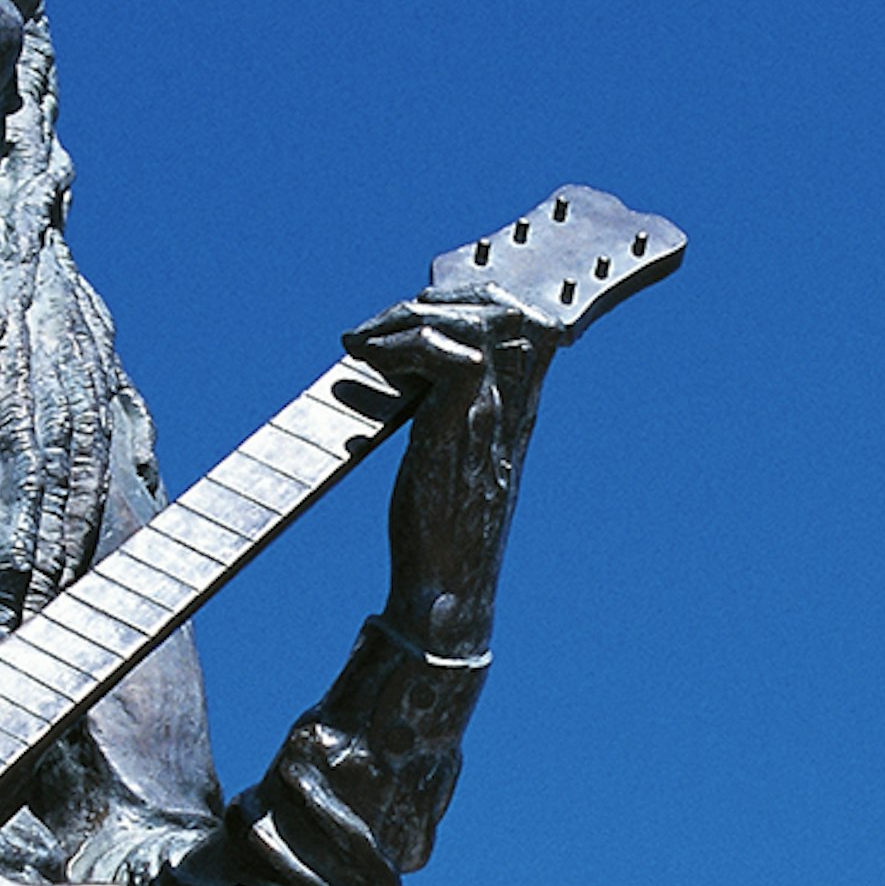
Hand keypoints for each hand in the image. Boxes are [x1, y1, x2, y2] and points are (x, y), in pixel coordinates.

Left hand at [344, 293, 555, 658]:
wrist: (446, 587)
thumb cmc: (441, 531)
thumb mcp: (451, 458)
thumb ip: (448, 414)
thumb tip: (404, 380)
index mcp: (516, 408)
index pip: (523, 323)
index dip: (475, 299)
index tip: (418, 308)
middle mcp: (511, 402)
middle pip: (499, 309)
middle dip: (437, 299)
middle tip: (382, 323)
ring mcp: (489, 410)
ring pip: (469, 319)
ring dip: (404, 318)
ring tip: (361, 342)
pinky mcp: (458, 423)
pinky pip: (437, 351)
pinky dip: (395, 345)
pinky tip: (363, 361)